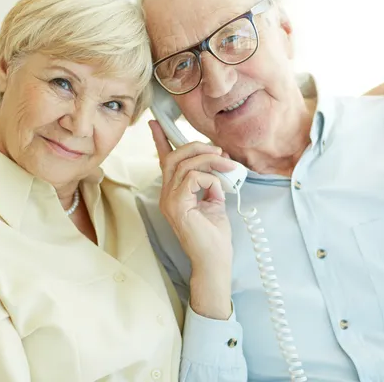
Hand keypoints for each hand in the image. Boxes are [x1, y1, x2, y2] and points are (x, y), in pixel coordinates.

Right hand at [149, 120, 234, 318]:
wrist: (214, 261)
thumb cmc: (214, 236)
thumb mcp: (214, 201)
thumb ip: (210, 182)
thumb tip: (217, 164)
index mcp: (173, 193)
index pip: (165, 161)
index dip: (161, 140)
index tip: (156, 122)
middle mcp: (166, 194)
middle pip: (174, 156)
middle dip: (196, 146)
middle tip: (218, 150)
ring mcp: (169, 200)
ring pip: (184, 164)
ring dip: (210, 161)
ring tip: (228, 166)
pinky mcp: (177, 205)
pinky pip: (193, 177)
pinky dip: (210, 179)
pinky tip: (219, 190)